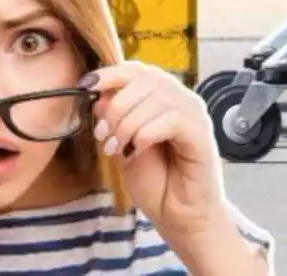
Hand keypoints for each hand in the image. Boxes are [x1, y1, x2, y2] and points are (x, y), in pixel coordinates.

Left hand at [82, 61, 222, 235]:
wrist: (178, 216)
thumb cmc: (156, 182)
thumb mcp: (123, 145)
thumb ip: (114, 120)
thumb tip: (99, 96)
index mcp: (164, 97)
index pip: (138, 70)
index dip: (111, 73)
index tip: (85, 86)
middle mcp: (183, 99)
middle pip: (147, 79)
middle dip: (117, 106)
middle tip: (103, 135)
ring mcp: (195, 115)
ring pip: (157, 97)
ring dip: (128, 123)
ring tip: (116, 149)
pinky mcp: (202, 134)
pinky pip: (172, 119)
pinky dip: (146, 134)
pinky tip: (136, 152)